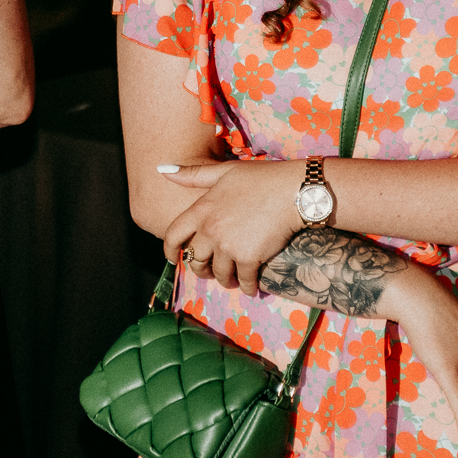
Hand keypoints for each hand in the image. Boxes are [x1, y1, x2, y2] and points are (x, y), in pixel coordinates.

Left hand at [158, 156, 305, 294]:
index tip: (173, 259)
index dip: (169, 250)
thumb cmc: (262, 178)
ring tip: (232, 279)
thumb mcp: (224, 171)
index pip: (173, 235)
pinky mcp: (249, 259)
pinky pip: (244, 281)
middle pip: (195, 260)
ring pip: (220, 274)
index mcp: (202, 209)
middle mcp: (210, 230)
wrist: (295, 191)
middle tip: (209, 272)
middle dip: (201, 269)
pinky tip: (250, 286)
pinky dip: (247, 286)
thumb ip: (193, 175)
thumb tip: (162, 170)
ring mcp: (229, 246)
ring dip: (226, 279)